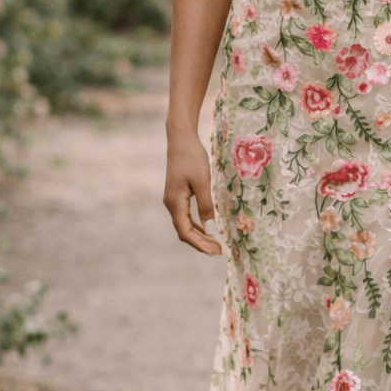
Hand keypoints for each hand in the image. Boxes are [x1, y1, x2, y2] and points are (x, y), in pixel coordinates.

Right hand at [163, 133, 221, 254]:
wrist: (181, 139)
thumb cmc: (192, 158)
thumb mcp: (203, 182)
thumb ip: (206, 207)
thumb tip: (212, 230)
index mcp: (175, 203)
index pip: (186, 232)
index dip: (201, 244)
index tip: (217, 251)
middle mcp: (171, 204)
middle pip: (184, 232)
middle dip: (201, 243)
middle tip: (220, 251)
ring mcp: (172, 200)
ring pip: (185, 225)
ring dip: (200, 235)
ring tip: (216, 243)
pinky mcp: (177, 195)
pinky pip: (186, 216)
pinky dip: (197, 224)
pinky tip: (209, 227)